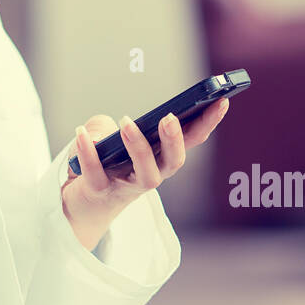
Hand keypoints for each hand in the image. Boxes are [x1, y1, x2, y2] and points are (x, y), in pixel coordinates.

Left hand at [60, 99, 230, 249]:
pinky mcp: (101, 192)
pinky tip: (81, 134)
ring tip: (126, 121)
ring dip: (138, 147)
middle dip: (175, 140)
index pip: (192, 138)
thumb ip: (106, 125)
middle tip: (170, 118)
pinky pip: (97, 175)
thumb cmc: (104, 161)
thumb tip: (104, 132)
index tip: (222, 100)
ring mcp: (128, 186)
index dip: (209, 121)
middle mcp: (152, 174)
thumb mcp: (106, 134)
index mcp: (162, 156)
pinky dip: (89, 153)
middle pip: (174, 161)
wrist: (82, 203)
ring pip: (145, 175)